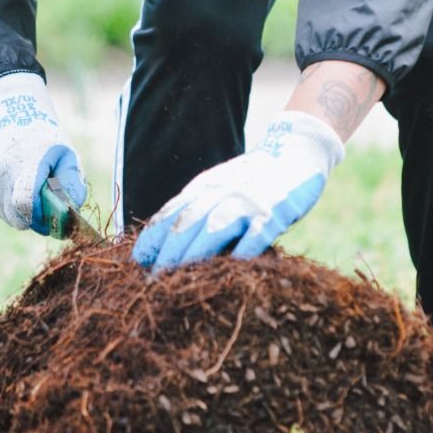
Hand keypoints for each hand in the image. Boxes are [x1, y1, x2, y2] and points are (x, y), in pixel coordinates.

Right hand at [0, 72, 86, 235]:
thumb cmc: (44, 140)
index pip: (25, 204)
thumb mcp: (66, 155)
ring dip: (17, 210)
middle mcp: (0, 171)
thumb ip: (72, 184)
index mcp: (26, 163)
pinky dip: (4, 203)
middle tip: (43, 204)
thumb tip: (69, 213)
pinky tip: (11, 183)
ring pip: (4, 215)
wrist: (11, 117)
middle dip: (32, 218)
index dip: (39, 218)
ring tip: (26, 185)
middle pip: (15, 217)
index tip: (50, 218)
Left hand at [133, 112, 343, 270]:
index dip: (152, 238)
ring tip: (179, 282)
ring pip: (213, 228)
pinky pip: (255, 233)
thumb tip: (171, 243)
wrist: (296, 150)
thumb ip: (200, 208)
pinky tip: (231, 271)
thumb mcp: (220, 186)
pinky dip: (243, 251)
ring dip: (193, 255)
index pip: (170, 213)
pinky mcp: (274, 211)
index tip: (136, 261)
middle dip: (166, 253)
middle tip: (151, 282)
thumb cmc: (255, 178)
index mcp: (203, 187)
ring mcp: (246, 201)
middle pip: (186, 223)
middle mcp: (220, 192)